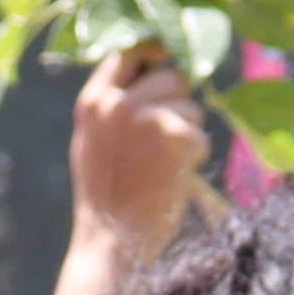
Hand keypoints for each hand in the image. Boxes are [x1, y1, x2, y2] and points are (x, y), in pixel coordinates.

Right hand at [66, 49, 216, 253]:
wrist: (112, 242)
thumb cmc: (104, 196)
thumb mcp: (92, 140)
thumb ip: (111, 103)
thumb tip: (148, 64)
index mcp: (93, 101)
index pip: (129, 51)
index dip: (155, 52)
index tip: (169, 56)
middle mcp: (117, 103)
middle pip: (172, 76)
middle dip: (178, 103)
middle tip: (162, 142)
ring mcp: (148, 118)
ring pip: (192, 108)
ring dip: (187, 135)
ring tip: (161, 167)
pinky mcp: (177, 137)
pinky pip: (201, 136)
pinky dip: (193, 159)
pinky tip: (172, 181)